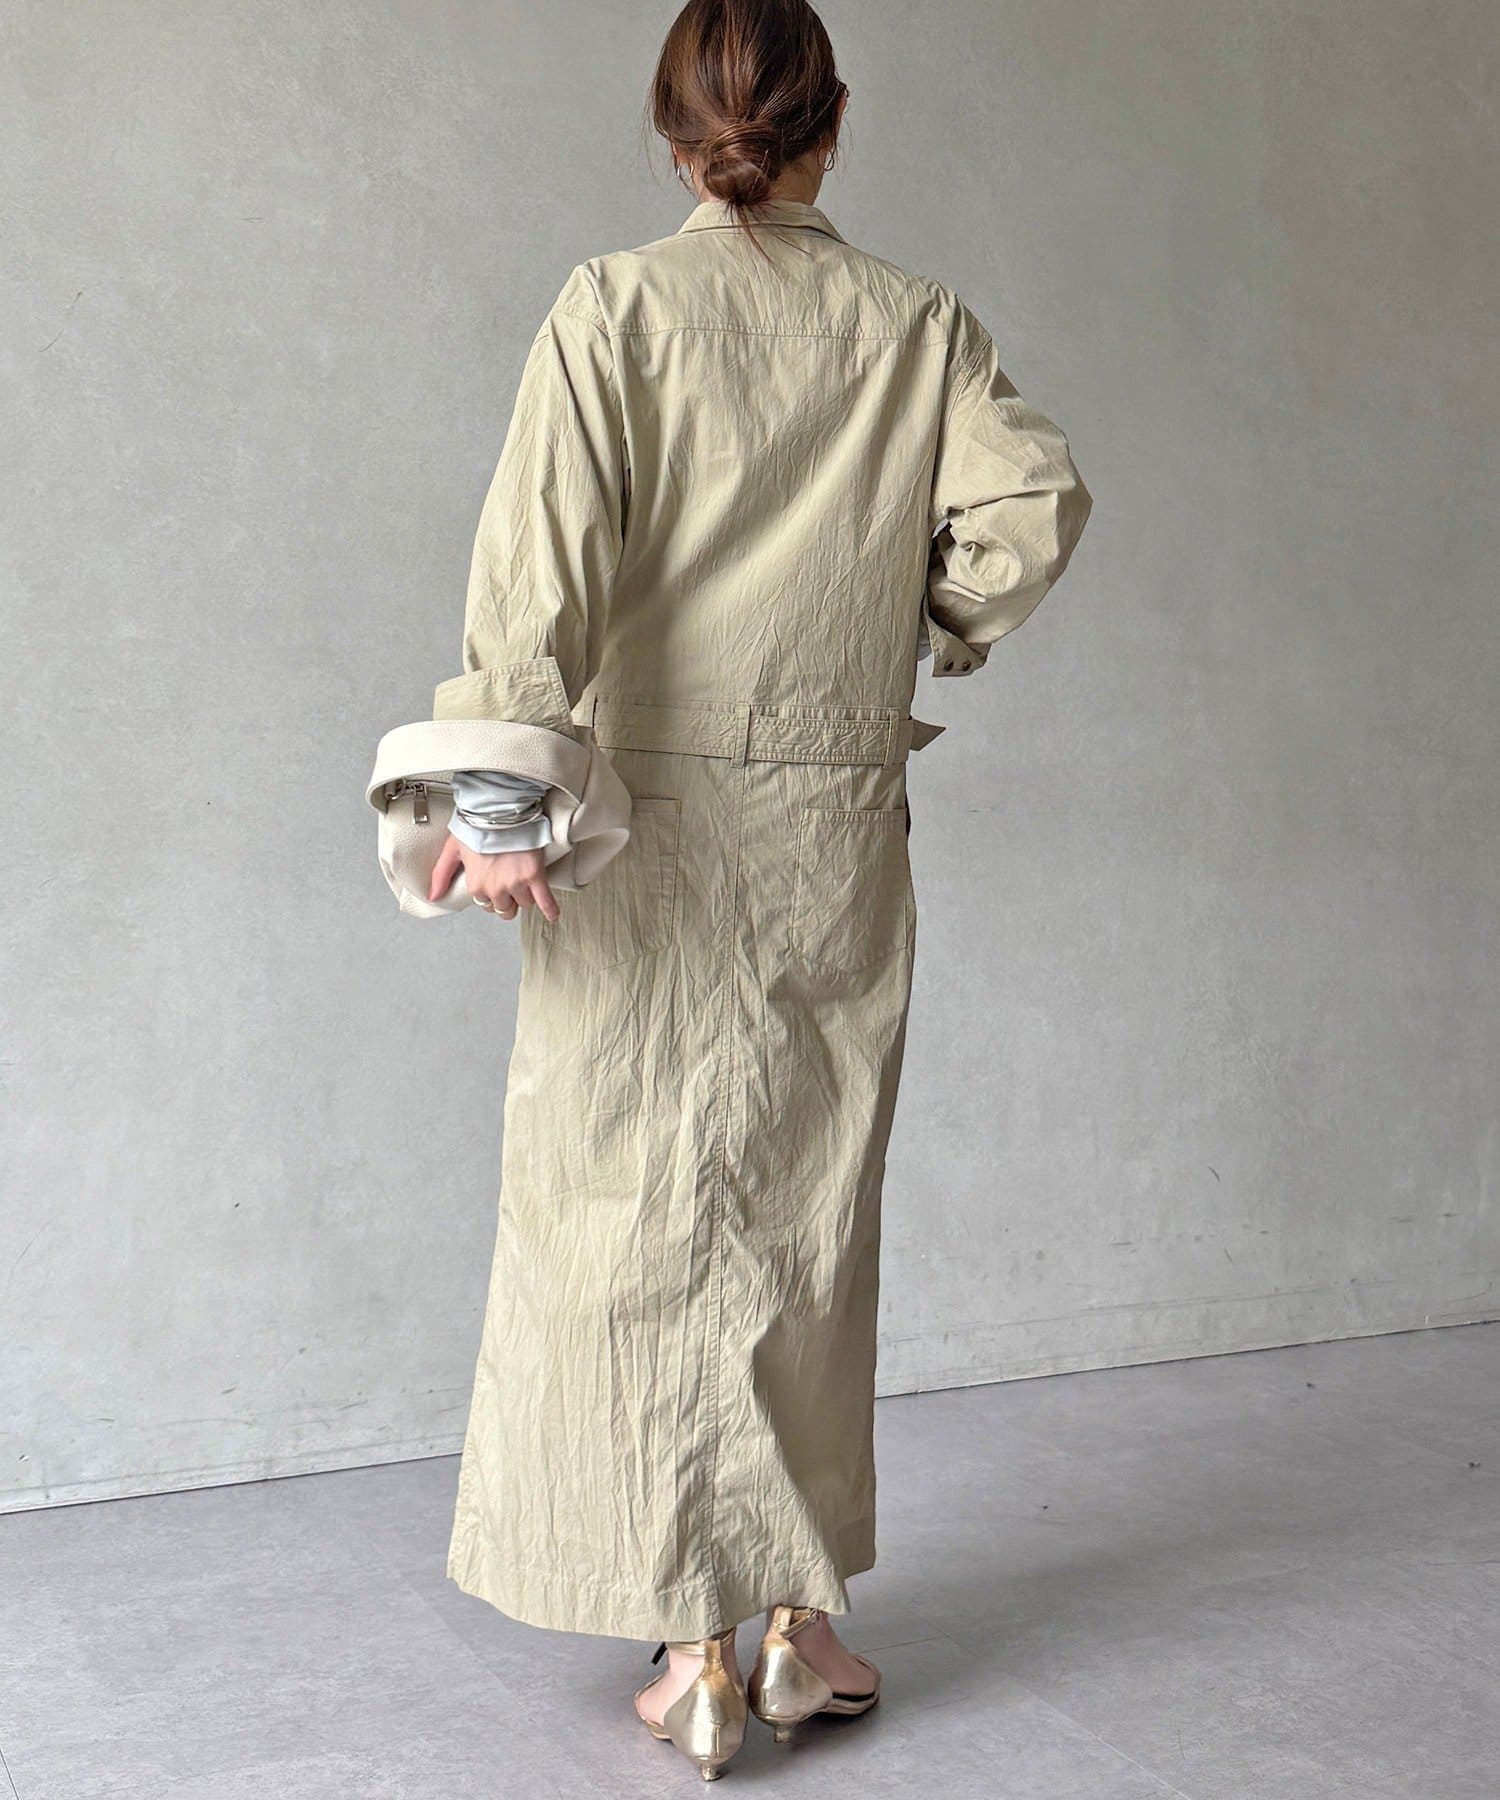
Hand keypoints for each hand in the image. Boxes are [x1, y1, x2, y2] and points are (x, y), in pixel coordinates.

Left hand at [428, 835, 559, 922]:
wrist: (499, 811)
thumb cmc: (475, 825)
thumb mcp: (452, 849)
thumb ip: (441, 874)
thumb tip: (434, 897)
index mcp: (476, 884)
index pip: (485, 904)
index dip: (491, 895)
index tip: (495, 884)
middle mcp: (496, 888)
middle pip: (506, 908)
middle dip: (508, 899)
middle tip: (511, 885)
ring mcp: (516, 883)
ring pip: (524, 903)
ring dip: (525, 897)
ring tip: (527, 885)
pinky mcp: (534, 876)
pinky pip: (544, 900)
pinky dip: (550, 909)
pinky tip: (552, 915)